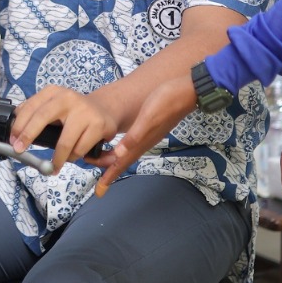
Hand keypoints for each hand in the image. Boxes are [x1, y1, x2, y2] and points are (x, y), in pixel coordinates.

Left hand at [10, 86, 116, 168]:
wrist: (104, 109)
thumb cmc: (73, 112)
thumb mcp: (54, 106)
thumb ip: (36, 113)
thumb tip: (15, 131)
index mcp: (53, 92)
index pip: (32, 107)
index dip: (20, 125)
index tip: (13, 141)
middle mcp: (68, 98)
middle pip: (42, 117)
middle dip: (28, 136)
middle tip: (20, 152)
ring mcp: (84, 111)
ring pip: (64, 142)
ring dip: (57, 158)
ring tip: (55, 164)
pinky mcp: (98, 125)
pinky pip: (79, 149)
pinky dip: (73, 157)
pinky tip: (72, 156)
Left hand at [88, 74, 196, 193]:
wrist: (187, 92)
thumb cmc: (167, 102)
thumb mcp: (148, 117)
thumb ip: (135, 136)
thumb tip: (119, 153)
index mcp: (141, 142)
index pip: (121, 163)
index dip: (109, 176)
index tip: (99, 191)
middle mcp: (144, 142)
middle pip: (122, 160)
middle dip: (108, 169)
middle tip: (94, 176)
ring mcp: (148, 136)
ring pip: (127, 153)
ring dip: (114, 160)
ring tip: (102, 162)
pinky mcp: (151, 128)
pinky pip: (132, 145)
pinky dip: (122, 149)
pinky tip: (119, 147)